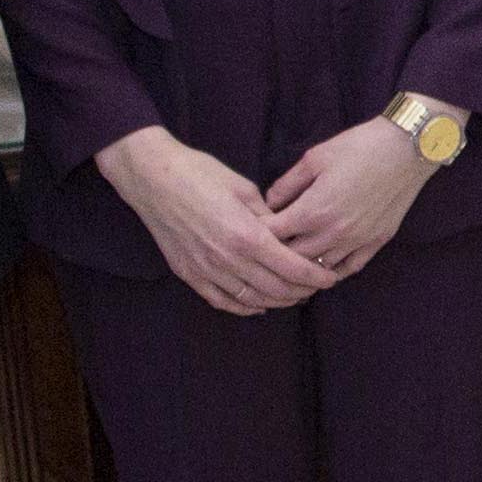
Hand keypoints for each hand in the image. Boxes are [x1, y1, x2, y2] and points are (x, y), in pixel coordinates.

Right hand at [98, 125, 341, 316]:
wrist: (151, 178)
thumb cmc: (199, 174)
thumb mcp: (244, 188)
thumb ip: (269, 217)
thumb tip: (287, 233)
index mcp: (247, 236)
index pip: (292, 268)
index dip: (316, 277)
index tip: (330, 277)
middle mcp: (228, 260)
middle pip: (276, 289)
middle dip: (302, 291)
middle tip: (316, 287)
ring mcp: (207, 271)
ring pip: (252, 300)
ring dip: (277, 301)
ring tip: (293, 295)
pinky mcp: (189, 274)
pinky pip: (222, 301)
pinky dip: (245, 308)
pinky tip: (258, 305)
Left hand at [261, 113, 437, 281]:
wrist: (407, 149)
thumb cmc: (359, 147)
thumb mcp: (314, 158)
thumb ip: (287, 184)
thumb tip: (269, 203)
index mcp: (313, 211)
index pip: (272, 235)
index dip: (257, 232)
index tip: (250, 229)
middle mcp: (333, 233)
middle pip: (292, 257)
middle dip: (275, 254)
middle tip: (265, 250)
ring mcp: (356, 241)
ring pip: (319, 268)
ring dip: (303, 267)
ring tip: (290, 264)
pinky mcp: (376, 242)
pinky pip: (349, 268)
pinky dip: (333, 271)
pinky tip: (323, 268)